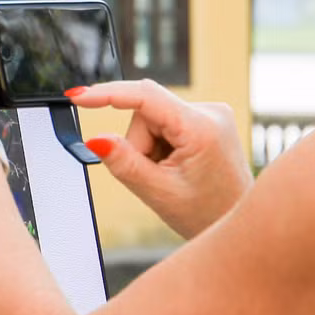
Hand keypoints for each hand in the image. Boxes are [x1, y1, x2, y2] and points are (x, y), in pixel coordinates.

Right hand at [70, 81, 251, 238]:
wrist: (237, 221)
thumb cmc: (207, 213)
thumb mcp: (159, 193)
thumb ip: (124, 164)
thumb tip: (96, 139)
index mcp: (201, 128)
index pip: (145, 96)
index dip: (107, 94)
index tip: (78, 96)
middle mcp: (210, 111)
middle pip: (145, 113)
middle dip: (139, 145)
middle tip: (154, 176)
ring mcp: (211, 113)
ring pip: (153, 119)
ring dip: (150, 148)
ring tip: (171, 175)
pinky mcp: (207, 118)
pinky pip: (166, 122)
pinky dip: (161, 145)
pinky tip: (179, 166)